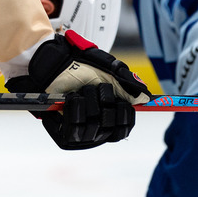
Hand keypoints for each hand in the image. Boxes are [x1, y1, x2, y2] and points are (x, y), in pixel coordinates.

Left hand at [5, 30, 150, 149]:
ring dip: (88, 103)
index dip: (124, 115)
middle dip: (105, 102)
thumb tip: (145, 98)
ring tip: (79, 90)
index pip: (123, 129)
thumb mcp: (109, 70)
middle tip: (94, 87)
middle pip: (111, 129)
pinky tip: (70, 97)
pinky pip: (74, 131)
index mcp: (109, 118)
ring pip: (94, 128)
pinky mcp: (61, 134)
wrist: (52, 62)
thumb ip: (128, 83)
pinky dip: (75, 109)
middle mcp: (96, 129)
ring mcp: (79, 133)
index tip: (120, 100)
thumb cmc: (79, 66)